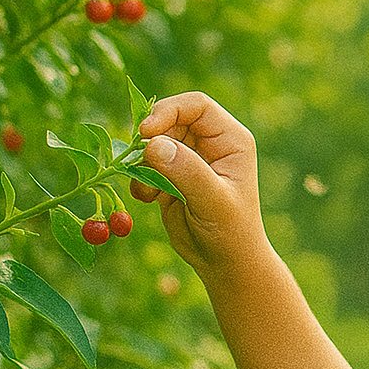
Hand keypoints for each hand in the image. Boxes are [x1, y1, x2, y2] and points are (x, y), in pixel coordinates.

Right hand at [128, 91, 269, 273]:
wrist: (224, 262)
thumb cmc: (231, 232)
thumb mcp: (213, 201)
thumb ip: (187, 171)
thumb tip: (153, 144)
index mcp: (230, 139)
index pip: (196, 106)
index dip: (169, 110)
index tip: (145, 131)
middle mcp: (210, 143)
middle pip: (169, 119)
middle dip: (151, 139)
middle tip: (138, 162)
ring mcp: (189, 158)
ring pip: (154, 141)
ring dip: (142, 162)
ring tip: (149, 190)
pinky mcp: (171, 175)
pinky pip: (145, 164)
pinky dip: (140, 178)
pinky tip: (149, 199)